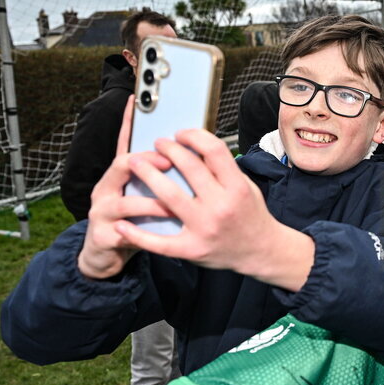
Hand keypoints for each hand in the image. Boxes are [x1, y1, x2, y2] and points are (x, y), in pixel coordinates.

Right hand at [79, 97, 174, 278]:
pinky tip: (151, 233)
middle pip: (123, 164)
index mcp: (119, 175)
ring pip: (126, 202)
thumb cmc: (134, 221)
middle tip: (170, 162)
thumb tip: (188, 154)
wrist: (105, 256)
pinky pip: (124, 233)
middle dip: (148, 161)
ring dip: (152, 204)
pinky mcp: (103, 236)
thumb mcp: (144, 195)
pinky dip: (139, 233)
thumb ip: (159, 178)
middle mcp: (106, 188)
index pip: (125, 144)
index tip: (139, 106)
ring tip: (171, 206)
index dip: (129, 124)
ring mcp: (102, 212)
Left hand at [112, 127, 315, 290]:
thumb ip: (222, 169)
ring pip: (168, 196)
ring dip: (148, 175)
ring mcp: (204, 229)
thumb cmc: (250, 214)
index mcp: (237, 187)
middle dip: (168, 149)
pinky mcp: (191, 249)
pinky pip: (159, 242)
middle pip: (188, 167)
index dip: (194, 136)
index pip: (214, 150)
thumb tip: (193, 146)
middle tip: (157, 144)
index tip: (181, 134)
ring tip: (135, 163)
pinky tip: (124, 224)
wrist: (259, 250)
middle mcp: (221, 207)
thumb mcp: (245, 186)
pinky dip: (138, 234)